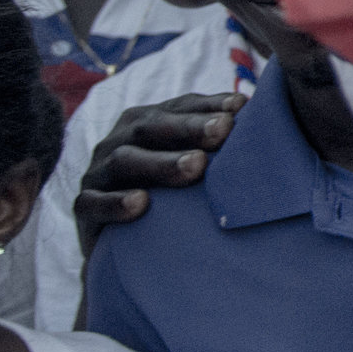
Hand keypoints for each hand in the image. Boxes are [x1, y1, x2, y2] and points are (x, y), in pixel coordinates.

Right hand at [72, 90, 246, 254]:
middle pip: (153, 127)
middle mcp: (119, 140)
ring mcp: (98, 172)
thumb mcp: (192, 162)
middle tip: (224, 131)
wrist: (125, 246)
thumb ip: (217, 142)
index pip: (180, 106)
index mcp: (147, 121)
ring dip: (161, 163)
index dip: (209, 105)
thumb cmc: (171, 194)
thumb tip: (268, 117)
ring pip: (126, 161)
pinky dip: (117, 203)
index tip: (243, 107)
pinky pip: (94, 203)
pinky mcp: (83, 207)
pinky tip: (142, 205)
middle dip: (189, 127)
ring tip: (195, 167)